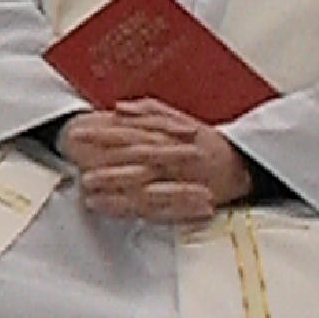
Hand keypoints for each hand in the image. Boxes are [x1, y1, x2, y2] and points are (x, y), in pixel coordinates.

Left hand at [62, 102, 250, 224]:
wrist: (242, 167)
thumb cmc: (206, 143)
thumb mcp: (180, 120)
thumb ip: (150, 112)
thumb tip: (120, 108)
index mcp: (169, 136)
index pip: (130, 132)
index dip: (102, 133)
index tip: (76, 133)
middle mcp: (173, 157)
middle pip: (135, 160)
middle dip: (107, 167)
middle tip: (79, 170)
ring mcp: (179, 180)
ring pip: (144, 185)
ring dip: (115, 191)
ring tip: (89, 195)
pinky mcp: (183, 201)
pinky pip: (156, 207)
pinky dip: (134, 208)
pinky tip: (110, 210)